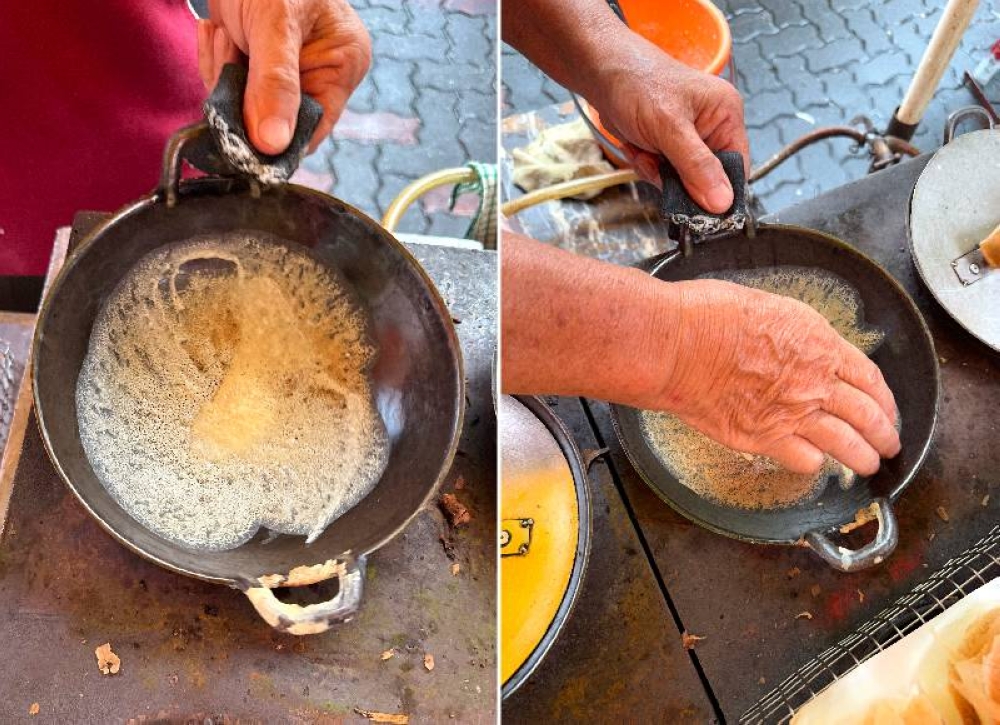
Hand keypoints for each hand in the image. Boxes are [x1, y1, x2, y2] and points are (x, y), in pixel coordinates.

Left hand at [198, 0, 370, 154]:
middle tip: (233, 50)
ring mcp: (290, 70)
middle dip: (244, 96)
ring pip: (249, 108)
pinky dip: (217, 65)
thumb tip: (273, 144)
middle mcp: (321, 72)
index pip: (315, 126)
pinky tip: (221, 32)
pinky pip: (234, 89)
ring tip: (227, 32)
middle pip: (278, 120)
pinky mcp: (260, 65)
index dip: (279, 135)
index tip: (244, 127)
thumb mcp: (274, 25)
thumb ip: (275, 84)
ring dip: (225, 75)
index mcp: (344, 64)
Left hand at [589, 34, 748, 213]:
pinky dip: (646, 167)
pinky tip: (637, 149)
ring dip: (659, 174)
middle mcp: (711, 128)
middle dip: (680, 181)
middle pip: (708, 179)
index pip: (737, 168)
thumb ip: (697, 166)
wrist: (600, 73)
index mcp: (726, 115)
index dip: (721, 193)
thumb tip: (722, 201)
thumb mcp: (670, 127)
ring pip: (682, 181)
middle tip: (659, 169)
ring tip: (645, 152)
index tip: (702, 212)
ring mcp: (688, 139)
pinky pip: (662, 174)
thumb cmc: (638, 83)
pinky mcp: (666, 146)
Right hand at [652, 280, 899, 475]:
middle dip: (885, 435)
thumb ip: (793, 335)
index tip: (888, 408)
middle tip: (889, 444)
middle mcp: (815, 383)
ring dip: (861, 458)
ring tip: (866, 465)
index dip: (886, 399)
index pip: (869, 378)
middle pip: (868, 417)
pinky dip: (813, 465)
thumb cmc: (708, 317)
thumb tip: (795, 346)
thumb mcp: (769, 308)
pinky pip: (804, 461)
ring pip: (845, 446)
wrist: (678, 344)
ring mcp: (792, 414)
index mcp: (819, 344)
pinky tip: (812, 463)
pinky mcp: (763, 439)